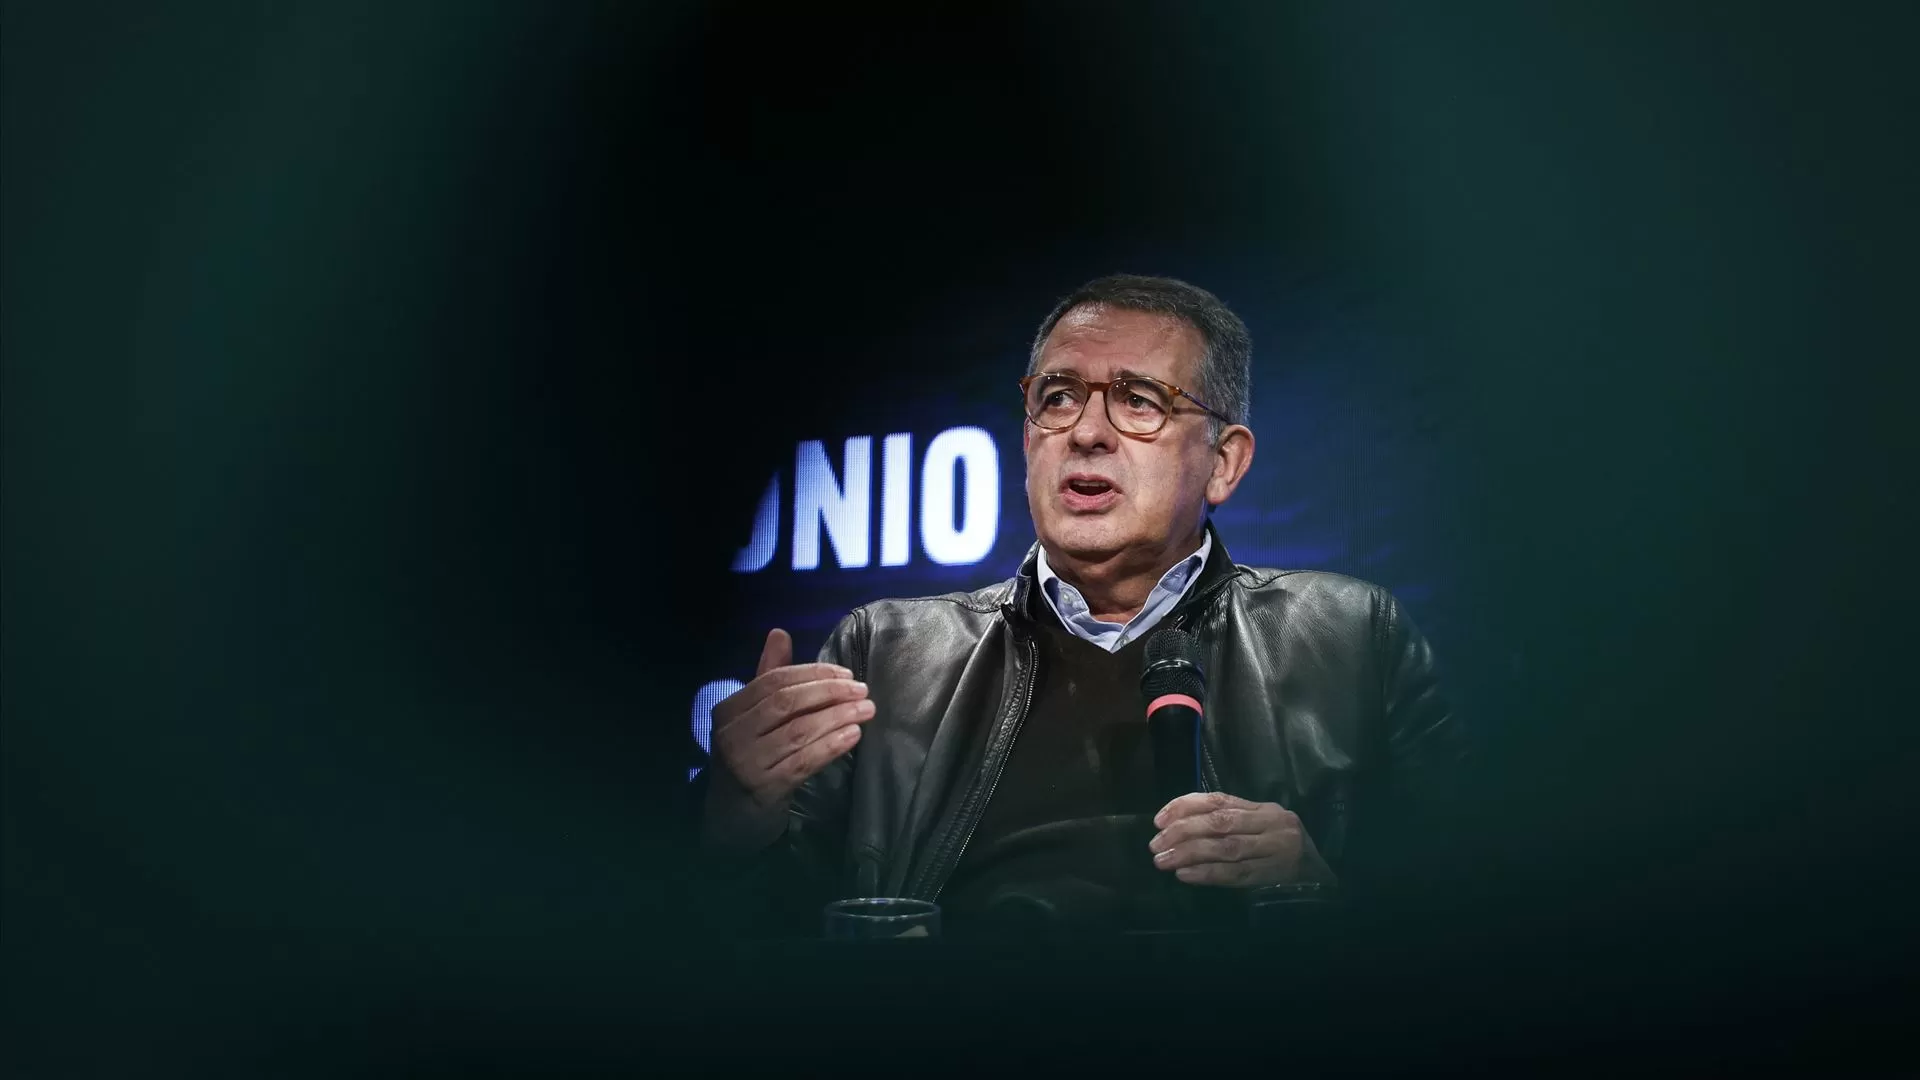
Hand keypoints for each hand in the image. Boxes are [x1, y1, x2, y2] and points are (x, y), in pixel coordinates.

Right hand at [702, 629, 873, 845]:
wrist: (730, 819)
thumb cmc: (749, 759)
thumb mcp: (752, 717)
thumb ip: (767, 676)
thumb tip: (780, 632)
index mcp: (728, 710)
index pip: (773, 681)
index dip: (813, 674)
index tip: (846, 674)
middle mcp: (732, 734)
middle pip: (786, 703)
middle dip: (829, 692)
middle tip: (862, 690)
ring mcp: (746, 763)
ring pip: (798, 731)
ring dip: (837, 717)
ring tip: (866, 710)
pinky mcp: (765, 788)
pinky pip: (804, 761)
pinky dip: (831, 745)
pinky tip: (853, 736)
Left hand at [1147, 791, 1314, 887]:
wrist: (1321, 879)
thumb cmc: (1282, 851)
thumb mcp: (1261, 828)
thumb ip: (1230, 822)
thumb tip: (1178, 825)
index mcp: (1264, 809)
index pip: (1219, 801)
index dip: (1185, 807)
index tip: (1158, 819)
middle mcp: (1272, 825)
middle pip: (1219, 823)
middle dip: (1182, 832)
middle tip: (1155, 844)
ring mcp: (1275, 851)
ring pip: (1225, 848)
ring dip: (1189, 854)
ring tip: (1162, 861)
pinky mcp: (1275, 877)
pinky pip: (1236, 875)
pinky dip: (1208, 874)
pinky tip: (1186, 876)